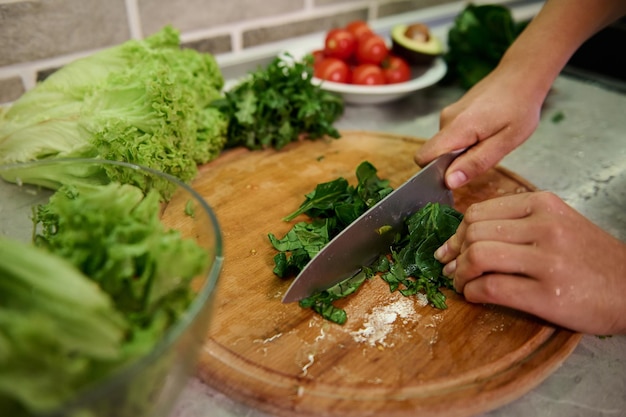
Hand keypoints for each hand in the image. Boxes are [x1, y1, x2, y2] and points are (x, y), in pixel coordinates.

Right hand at [415, 66, 545, 188]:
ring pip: (444, 147)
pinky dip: (464, 142)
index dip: (436, 172)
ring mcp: (448, 115)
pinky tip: (486, 133)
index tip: (459, 174)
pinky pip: (451, 137)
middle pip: (434, 154)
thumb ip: (476, 163)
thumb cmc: (519, 107)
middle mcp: (446, 120)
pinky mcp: (453, 114)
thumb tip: (450, 181)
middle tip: (484, 154)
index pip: (424, 157)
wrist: (521, 76)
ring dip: (462, 152)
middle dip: (453, 164)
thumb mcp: (506, 142)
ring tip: (489, 141)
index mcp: (457, 128)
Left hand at [435, 191, 625, 334]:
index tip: (450, 248)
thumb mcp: (558, 224)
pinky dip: (472, 294)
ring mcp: (547, 260)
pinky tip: (475, 296)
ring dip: (460, 274)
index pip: (479, 212)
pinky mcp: (547, 294)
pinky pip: (491, 288)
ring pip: (477, 257)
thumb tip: (464, 235)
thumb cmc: (590, 259)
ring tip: (462, 283)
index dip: (457, 233)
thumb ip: (516, 222)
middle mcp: (545, 227)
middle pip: (474, 233)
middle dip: (454, 254)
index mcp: (543, 205)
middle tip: (451, 269)